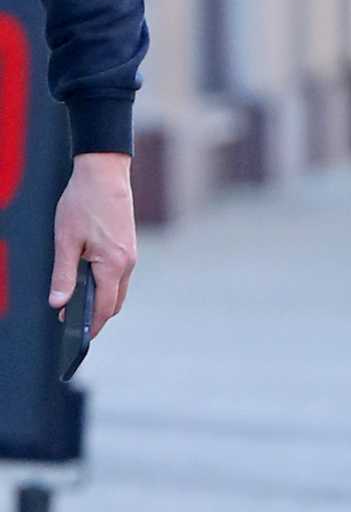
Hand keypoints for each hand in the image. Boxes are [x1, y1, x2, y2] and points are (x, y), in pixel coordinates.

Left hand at [49, 152, 137, 338]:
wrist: (104, 172)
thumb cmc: (83, 202)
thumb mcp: (65, 240)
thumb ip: (63, 275)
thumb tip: (58, 304)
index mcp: (113, 265)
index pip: (104, 308)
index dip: (91, 326)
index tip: (78, 339)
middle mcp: (127, 262)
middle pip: (114, 302)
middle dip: (97, 316)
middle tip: (72, 324)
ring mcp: (130, 254)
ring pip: (118, 289)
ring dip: (101, 300)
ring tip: (77, 303)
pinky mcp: (128, 245)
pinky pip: (119, 275)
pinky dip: (106, 285)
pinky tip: (88, 280)